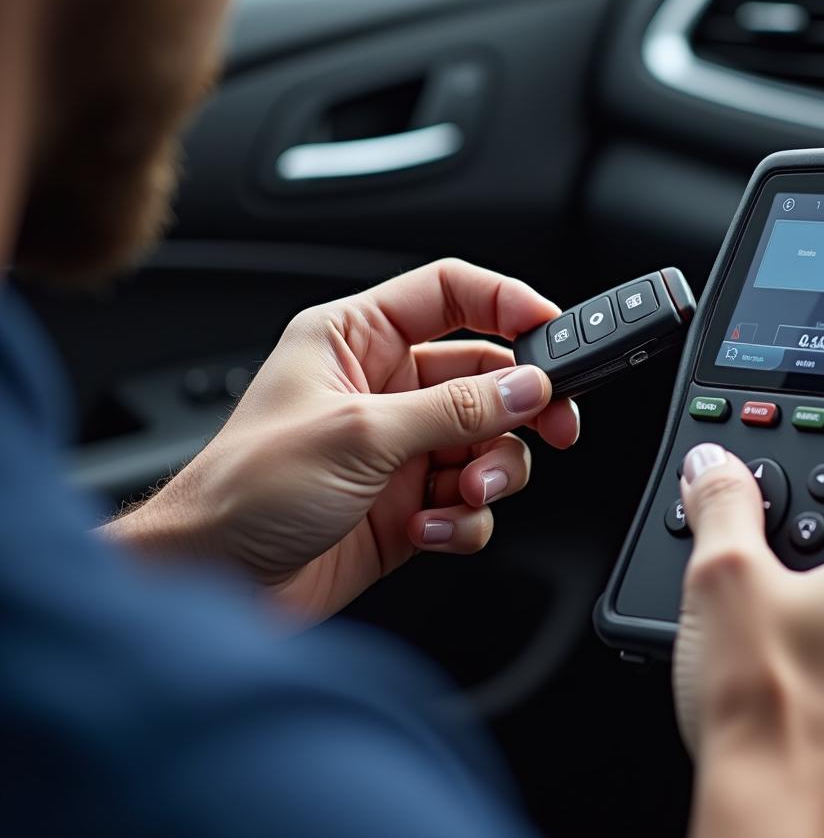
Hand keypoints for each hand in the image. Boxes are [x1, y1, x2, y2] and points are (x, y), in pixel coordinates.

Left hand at [104, 260, 578, 622]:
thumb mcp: (358, 434)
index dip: (506, 302)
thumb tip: (525, 387)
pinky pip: (470, 498)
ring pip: (488, 441)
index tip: (552, 328)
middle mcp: (384, 386)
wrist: (215, 582)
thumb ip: (452, 409)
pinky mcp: (411, 501)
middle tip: (556, 425)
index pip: (448, 293)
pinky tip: (428, 527)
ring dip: (492, 471)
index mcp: (356, 339)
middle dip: (520, 405)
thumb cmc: (245, 490)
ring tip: (465, 492)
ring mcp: (401, 446)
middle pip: (485, 374)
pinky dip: (464, 517)